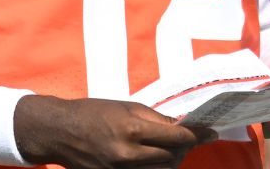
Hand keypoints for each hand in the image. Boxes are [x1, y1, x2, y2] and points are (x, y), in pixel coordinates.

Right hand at [14, 95, 216, 168]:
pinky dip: (155, 168)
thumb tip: (180, 126)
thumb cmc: (92, 112)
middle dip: (185, 148)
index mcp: (131, 129)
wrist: (59, 131)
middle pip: (172, 157)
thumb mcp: (125, 107)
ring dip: (172, 160)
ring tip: (172, 148)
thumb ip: (154, 119)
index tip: (210, 132)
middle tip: (191, 139)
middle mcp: (128, 153)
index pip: (175, 137)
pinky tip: (156, 158)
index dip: (196, 135)